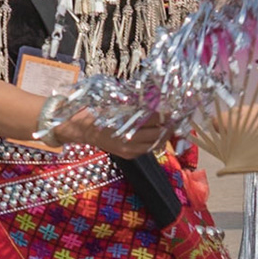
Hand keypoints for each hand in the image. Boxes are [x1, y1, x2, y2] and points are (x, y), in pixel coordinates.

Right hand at [50, 111, 169, 160]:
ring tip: (168, 127)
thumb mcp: (117, 105)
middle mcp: (128, 140)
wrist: (83, 129)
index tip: (170, 109)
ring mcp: (129, 150)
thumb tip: (155, 103)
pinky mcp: (129, 155)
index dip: (163, 114)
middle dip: (167, 126)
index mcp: (125, 125)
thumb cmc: (99, 113)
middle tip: (173, 118)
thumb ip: (136, 106)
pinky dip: (154, 142)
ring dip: (163, 136)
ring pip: (155, 144)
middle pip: (157, 134)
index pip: (152, 120)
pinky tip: (156, 135)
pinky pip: (147, 150)